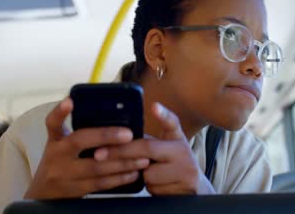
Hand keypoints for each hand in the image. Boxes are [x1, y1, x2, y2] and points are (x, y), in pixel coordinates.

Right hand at [24, 98, 149, 198]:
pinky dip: (119, 178)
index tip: (70, 101)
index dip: (60, 112)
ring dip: (122, 162)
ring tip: (142, 157)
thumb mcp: (62, 143)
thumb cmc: (61, 161)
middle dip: (106, 136)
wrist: (44, 193)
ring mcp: (64, 174)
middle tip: (129, 134)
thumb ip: (81, 132)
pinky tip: (134, 172)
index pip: (53, 122)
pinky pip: (100, 184)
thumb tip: (115, 116)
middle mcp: (57, 154)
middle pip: (79, 141)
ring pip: (95, 166)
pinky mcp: (75, 190)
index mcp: (55, 139)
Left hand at [95, 103, 214, 194]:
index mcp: (176, 137)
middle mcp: (184, 151)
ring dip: (139, 175)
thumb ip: (147, 141)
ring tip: (148, 173)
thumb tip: (115, 137)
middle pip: (148, 148)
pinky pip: (153, 188)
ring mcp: (186, 170)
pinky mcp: (184, 188)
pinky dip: (149, 187)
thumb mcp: (164, 148)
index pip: (171, 122)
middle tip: (99, 153)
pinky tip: (157, 184)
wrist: (194, 187)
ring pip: (148, 173)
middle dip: (120, 151)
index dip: (163, 114)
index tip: (153, 106)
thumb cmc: (170, 164)